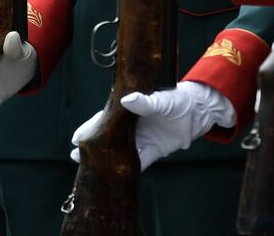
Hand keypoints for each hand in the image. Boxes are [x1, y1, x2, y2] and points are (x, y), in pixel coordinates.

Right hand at [70, 81, 233, 170]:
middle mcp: (133, 126)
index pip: (107, 119)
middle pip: (109, 137)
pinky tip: (113, 174)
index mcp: (131, 110)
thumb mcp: (162, 100)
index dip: (92, 126)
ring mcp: (142, 140)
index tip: (77, 136)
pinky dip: (127, 168)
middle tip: (75, 152)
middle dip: (93, 144)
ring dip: (106, 159)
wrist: (198, 113)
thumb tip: (126, 100)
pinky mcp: (153, 151)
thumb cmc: (177, 100)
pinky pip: (138, 162)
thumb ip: (145, 102)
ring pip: (120, 151)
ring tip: (87, 165)